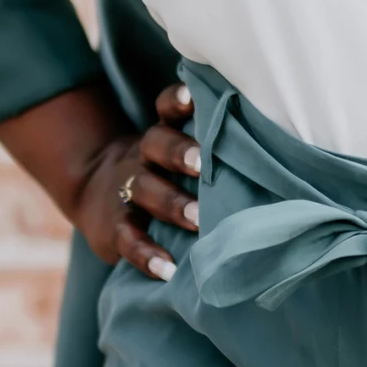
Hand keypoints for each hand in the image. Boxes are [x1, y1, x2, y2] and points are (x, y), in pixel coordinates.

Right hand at [71, 82, 200, 280]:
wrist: (92, 192)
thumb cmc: (160, 171)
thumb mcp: (171, 151)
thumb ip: (208, 147)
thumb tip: (274, 148)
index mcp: (162, 135)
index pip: (166, 109)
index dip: (177, 100)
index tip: (193, 96)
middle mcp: (143, 157)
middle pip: (157, 145)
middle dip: (179, 152)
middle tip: (202, 163)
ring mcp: (126, 191)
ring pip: (145, 190)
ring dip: (172, 205)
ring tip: (199, 220)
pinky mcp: (114, 227)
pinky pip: (128, 239)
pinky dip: (146, 255)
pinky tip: (168, 269)